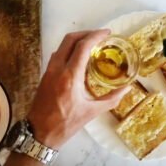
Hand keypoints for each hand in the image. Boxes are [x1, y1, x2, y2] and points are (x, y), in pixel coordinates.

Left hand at [27, 29, 129, 148]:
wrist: (39, 133)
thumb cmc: (65, 124)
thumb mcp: (91, 112)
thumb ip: (111, 99)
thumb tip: (126, 89)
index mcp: (70, 76)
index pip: (83, 46)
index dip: (96, 36)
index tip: (107, 33)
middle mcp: (57, 69)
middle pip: (70, 39)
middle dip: (86, 33)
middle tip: (99, 36)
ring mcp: (49, 70)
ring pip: (62, 45)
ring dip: (76, 40)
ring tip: (91, 45)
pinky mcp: (45, 75)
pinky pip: (58, 54)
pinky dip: (69, 50)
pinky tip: (78, 58)